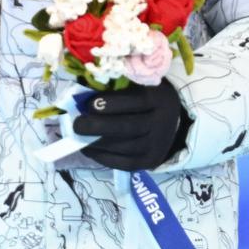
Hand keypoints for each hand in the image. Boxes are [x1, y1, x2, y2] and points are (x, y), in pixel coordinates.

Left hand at [72, 80, 189, 171]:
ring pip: (125, 147)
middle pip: (128, 127)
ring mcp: (158, 145)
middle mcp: (163, 123)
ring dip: (97, 144)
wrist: (171, 122)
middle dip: (98, 126)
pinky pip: (125, 163)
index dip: (111, 103)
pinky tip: (88, 150)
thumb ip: (118, 86)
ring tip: (78, 137)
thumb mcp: (139, 84)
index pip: (136, 101)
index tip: (88, 104)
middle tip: (77, 124)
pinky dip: (104, 158)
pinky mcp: (151, 162)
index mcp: (161, 98)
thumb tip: (84, 94)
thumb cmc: (146, 96)